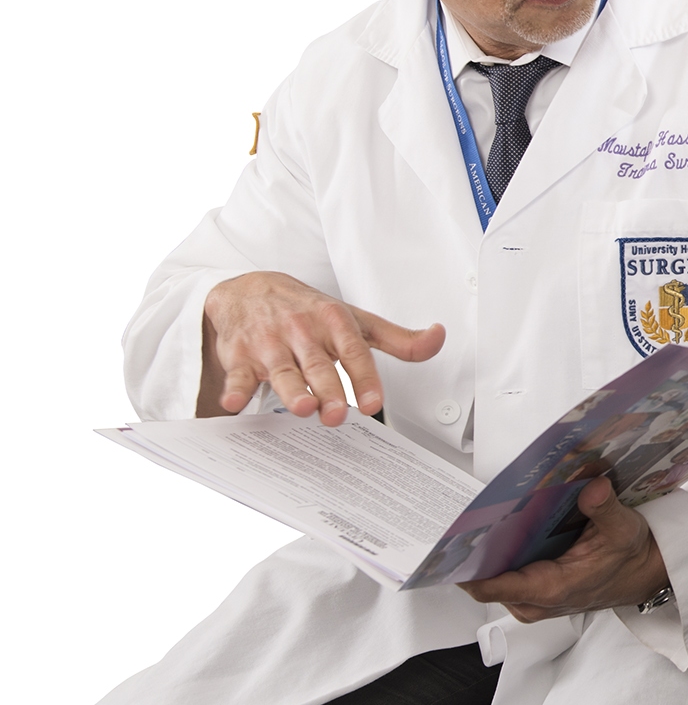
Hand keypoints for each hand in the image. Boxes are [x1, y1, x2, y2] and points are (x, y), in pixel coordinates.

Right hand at [200, 271, 444, 426]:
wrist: (248, 289)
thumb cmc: (308, 312)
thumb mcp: (355, 319)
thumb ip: (397, 338)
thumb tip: (438, 338)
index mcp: (333, 321)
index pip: (353, 351)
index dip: (364, 377)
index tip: (373, 403)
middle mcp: (302, 332)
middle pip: (318, 366)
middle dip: (328, 390)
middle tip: (336, 415)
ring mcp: (269, 344)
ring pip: (282, 372)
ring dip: (291, 391)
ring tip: (303, 408)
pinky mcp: (240, 356)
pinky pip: (236, 375)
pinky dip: (234, 389)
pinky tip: (233, 403)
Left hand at [460, 478, 668, 620]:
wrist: (644, 573)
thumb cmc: (631, 557)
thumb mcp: (624, 529)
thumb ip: (606, 509)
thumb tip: (593, 486)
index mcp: (551, 589)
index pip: (491, 587)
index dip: (464, 568)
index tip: (450, 544)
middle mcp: (536, 600)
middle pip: (484, 582)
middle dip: (472, 553)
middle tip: (462, 518)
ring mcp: (533, 599)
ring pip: (492, 580)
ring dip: (484, 553)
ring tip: (475, 518)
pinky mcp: (535, 592)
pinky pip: (503, 577)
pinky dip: (498, 556)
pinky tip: (498, 529)